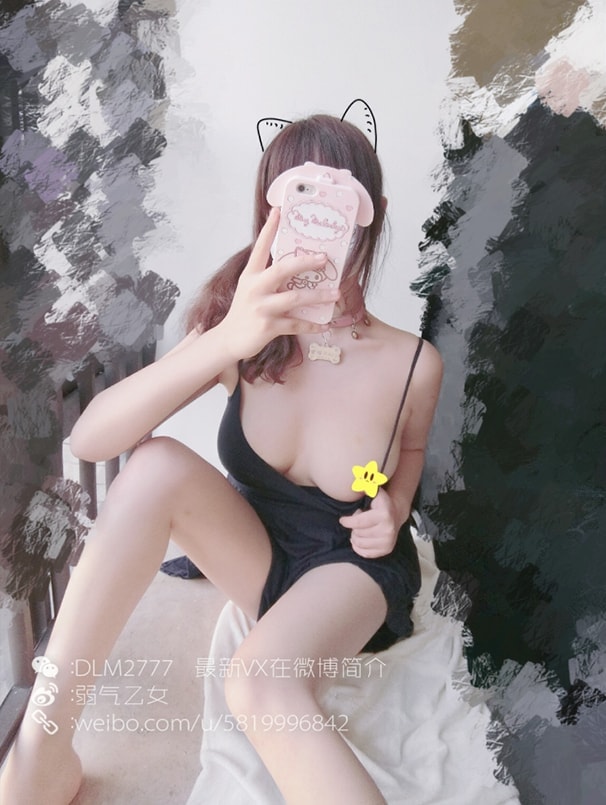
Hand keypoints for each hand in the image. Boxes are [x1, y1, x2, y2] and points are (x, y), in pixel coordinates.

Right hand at [218, 209, 339, 359]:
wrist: (229, 339)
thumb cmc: (246, 311)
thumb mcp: (252, 289)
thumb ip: (269, 278)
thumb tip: (298, 267)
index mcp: (251, 275)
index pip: (260, 247)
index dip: (269, 229)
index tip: (279, 211)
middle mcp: (255, 288)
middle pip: (283, 269)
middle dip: (306, 262)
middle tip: (325, 258)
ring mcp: (261, 308)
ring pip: (295, 297)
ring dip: (318, 295)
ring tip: (335, 294)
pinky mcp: (267, 327)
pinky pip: (296, 324)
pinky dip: (312, 324)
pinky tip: (325, 324)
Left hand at [339, 489, 401, 558]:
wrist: (396, 515)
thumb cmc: (380, 503)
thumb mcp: (374, 492)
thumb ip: (365, 486)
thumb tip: (357, 484)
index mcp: (384, 515)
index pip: (359, 522)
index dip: (348, 521)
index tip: (342, 520)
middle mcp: (388, 530)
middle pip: (358, 533)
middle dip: (354, 527)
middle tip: (358, 521)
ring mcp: (388, 542)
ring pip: (360, 543)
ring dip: (355, 536)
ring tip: (360, 529)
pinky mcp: (386, 551)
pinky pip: (364, 553)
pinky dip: (358, 547)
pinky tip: (361, 538)